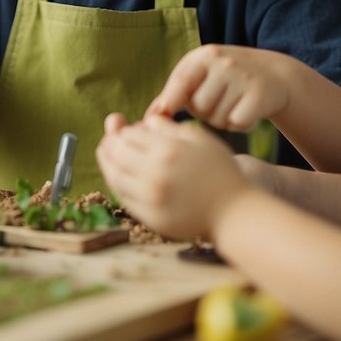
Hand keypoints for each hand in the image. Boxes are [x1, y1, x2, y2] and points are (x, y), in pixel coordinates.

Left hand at [97, 114, 248, 239]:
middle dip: (109, 143)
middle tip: (108, 140)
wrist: (233, 212)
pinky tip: (120, 176)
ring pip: (114, 176)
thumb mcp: (199, 139)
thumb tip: (142, 122)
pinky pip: (124, 197)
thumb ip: (169, 128)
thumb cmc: (219, 171)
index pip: (128, 135)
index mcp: (167, 151)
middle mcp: (155, 175)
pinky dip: (117, 184)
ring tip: (107, 155)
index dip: (123, 130)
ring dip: (107, 163)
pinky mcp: (150, 218)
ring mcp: (151, 199)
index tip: (125, 129)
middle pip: (115, 154)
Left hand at [148, 44, 302, 130]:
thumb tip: (150, 116)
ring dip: (222, 120)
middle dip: (204, 113)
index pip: (179, 84)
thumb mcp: (201, 73)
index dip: (169, 104)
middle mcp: (223, 63)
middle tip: (217, 103)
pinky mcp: (260, 95)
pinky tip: (246, 112)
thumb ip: (174, 92)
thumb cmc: (227, 78)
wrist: (275, 74)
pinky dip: (239, 124)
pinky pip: (237, 123)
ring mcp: (243, 77)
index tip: (161, 120)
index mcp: (204, 56)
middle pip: (198, 108)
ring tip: (233, 105)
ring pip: (217, 119)